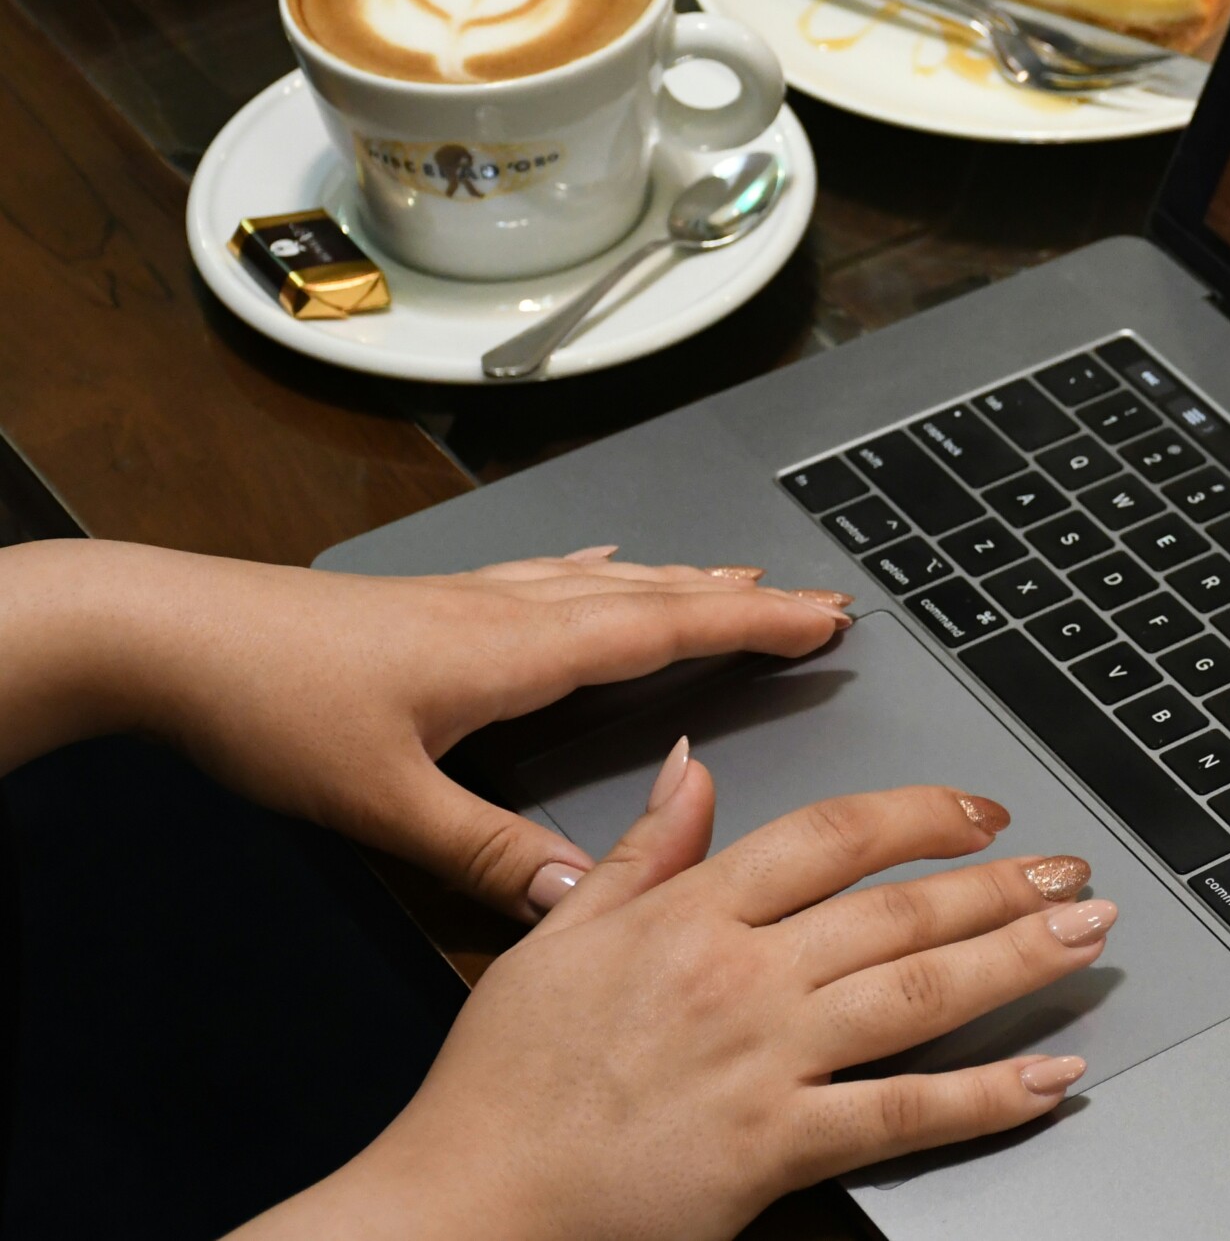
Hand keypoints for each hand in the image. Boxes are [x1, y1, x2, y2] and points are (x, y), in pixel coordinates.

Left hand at [0, 539, 851, 918]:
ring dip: (683, 582)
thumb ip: (488, 853)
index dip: (751, 627)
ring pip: (606, 581)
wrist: (171, 633)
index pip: (662, 631)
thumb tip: (581, 899)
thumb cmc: (269, 705)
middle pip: (651, 596)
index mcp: (514, 652)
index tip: (825, 619)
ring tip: (740, 580)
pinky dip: (601, 570)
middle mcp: (506, 613)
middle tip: (818, 599)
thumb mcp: (381, 802)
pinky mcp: (434, 605)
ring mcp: (470, 601)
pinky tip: (604, 562)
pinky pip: (549, 576)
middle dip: (742, 600)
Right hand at [237, 759, 1109, 1240]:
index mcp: (689, 915)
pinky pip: (903, 1114)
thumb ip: (643, 847)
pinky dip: (987, 1096)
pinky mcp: (776, 1147)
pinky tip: (1049, 1077)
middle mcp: (740, 977)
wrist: (463, 1204)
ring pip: (919, 994)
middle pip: (897, 909)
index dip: (919, 814)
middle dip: (999, 883)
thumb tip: (694, 766)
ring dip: (1017, 959)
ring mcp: (765, 1061)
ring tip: (1086, 935)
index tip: (978, 811)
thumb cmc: (502, 1083)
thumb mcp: (560, 936)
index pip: (830, 836)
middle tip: (1074, 870)